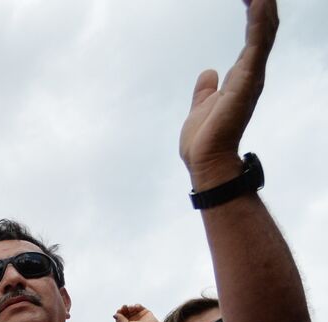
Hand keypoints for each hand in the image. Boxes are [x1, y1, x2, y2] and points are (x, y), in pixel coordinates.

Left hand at [113, 304, 160, 321]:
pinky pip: (138, 306)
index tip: (119, 310)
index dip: (119, 313)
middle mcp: (132, 321)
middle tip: (124, 307)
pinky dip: (136, 305)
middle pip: (125, 313)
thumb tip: (115, 315)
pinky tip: (136, 307)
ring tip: (131, 308)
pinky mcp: (144, 312)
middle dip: (123, 309)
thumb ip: (120, 320)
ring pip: (131, 309)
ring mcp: (138, 316)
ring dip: (130, 307)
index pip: (120, 318)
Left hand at [179, 0, 276, 189]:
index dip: (255, 13)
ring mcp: (251, 76)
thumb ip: (205, 90)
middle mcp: (252, 73)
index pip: (253, 37)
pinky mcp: (247, 81)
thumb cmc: (204, 140)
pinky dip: (258, 22)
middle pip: (264, 29)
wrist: (205, 161)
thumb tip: (208, 72)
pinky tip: (260, 2)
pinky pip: (256, 45)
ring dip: (265, 7)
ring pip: (264, 32)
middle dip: (263, 5)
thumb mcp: (201, 106)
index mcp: (242, 77)